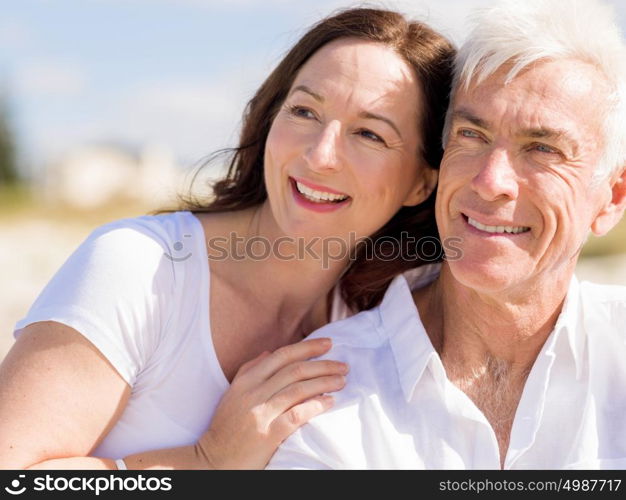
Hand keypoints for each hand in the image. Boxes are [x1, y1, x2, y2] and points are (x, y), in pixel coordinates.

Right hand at [194, 337, 346, 468]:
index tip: (327, 344)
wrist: (213, 461)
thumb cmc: (226, 428)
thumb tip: (269, 353)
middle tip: (343, 365)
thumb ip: (249, 371)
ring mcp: (260, 413)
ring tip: (341, 381)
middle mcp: (253, 393)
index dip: (307, 347)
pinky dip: (316, 405)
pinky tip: (329, 401)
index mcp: (245, 381)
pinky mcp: (267, 434)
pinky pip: (297, 414)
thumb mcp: (232, 394)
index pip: (281, 356)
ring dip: (325, 382)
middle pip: (294, 370)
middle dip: (323, 365)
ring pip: (299, 389)